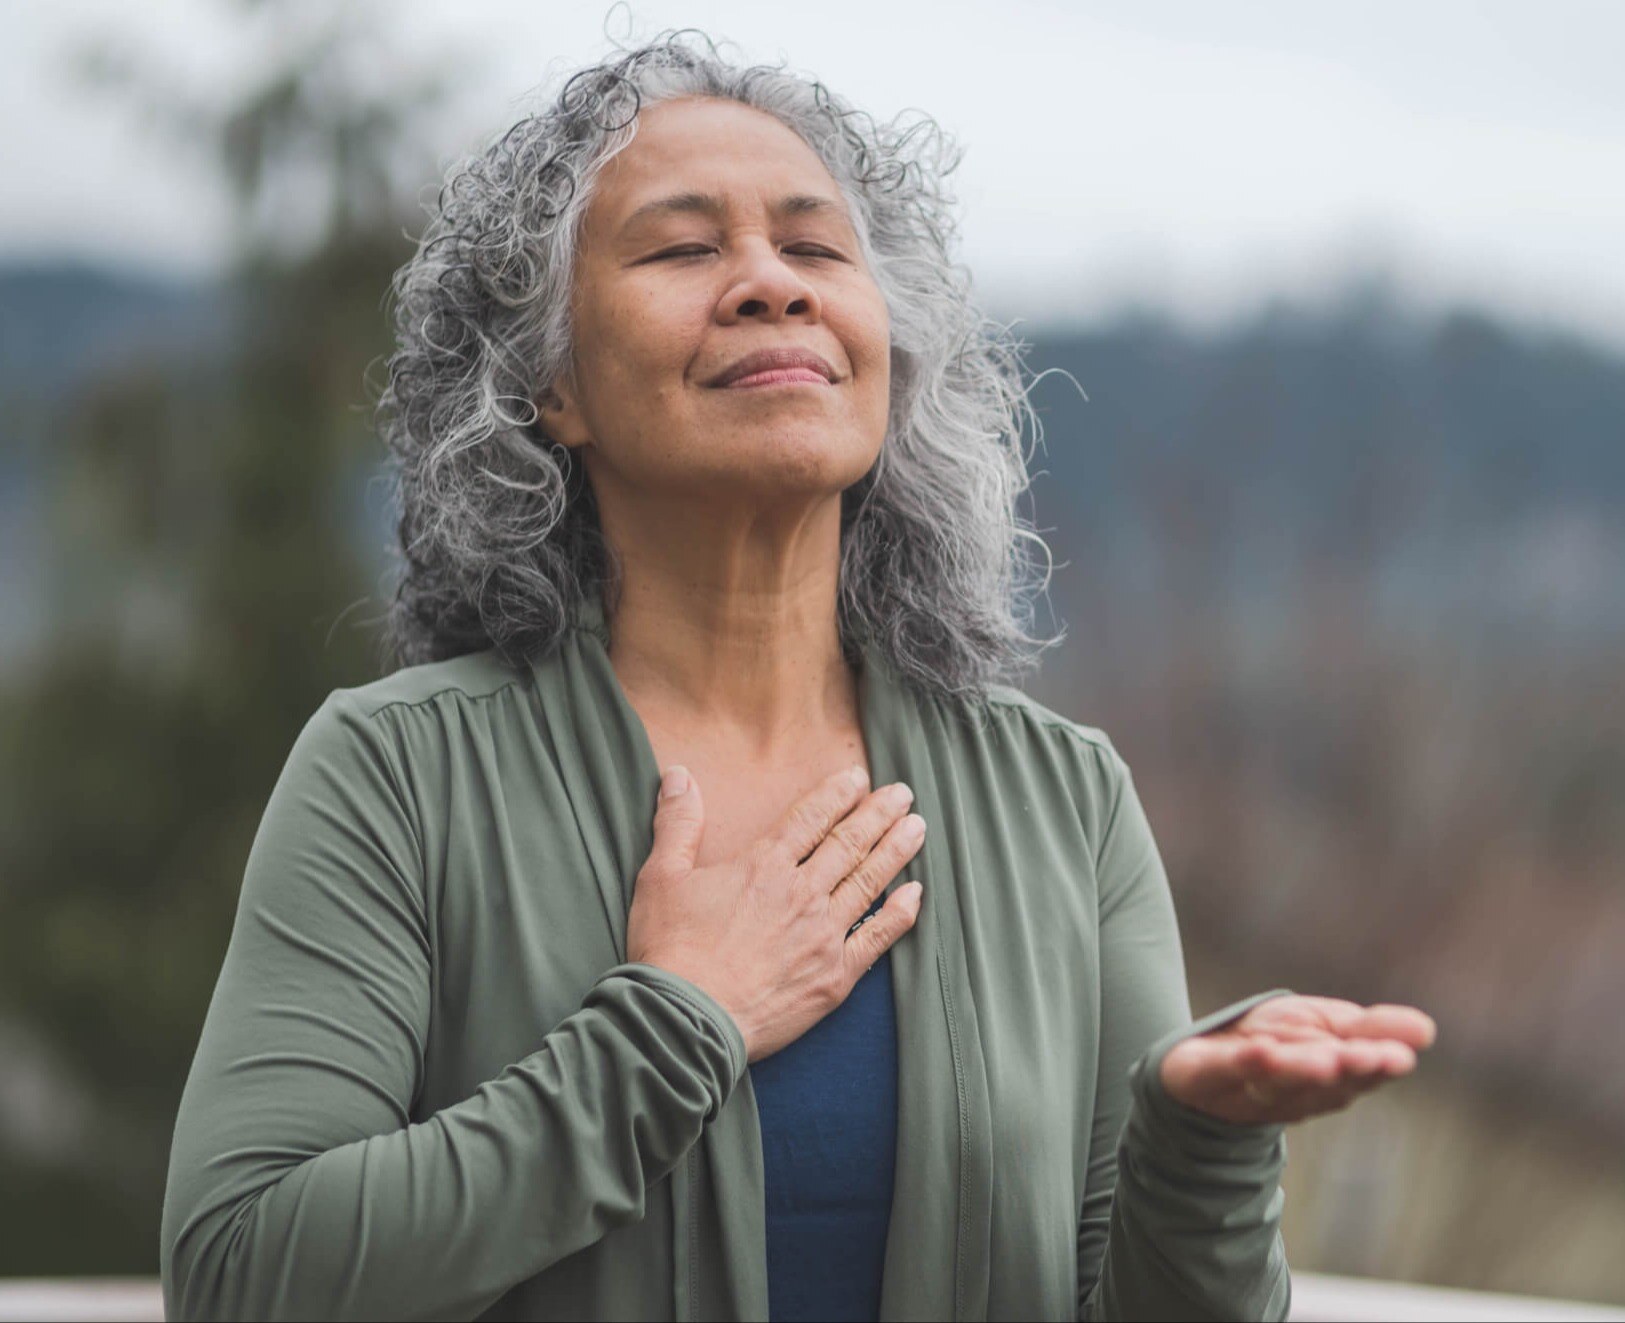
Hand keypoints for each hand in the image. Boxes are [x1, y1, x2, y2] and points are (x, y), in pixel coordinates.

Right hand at [627, 763, 925, 1061]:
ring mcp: (823, 935)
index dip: (837, 794)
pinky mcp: (834, 976)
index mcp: (763, 866)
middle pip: (849, 843)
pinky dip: (900, 914)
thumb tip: (679, 776)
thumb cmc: (670, 950)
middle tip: (903, 794)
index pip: (810, 818)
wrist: (686, 1020)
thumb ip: (678, 824)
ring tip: (918, 828)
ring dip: (896, 851)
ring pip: (869, 881)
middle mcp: (801, 893)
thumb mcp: (661, 877)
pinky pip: (877, 938)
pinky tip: (916, 895)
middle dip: (879, 814)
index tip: (859, 777)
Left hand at [1159, 995, 1437, 1124]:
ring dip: (1300, 1070)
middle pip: (1322, 1082)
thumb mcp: (1327, 1028)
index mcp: (1329, 1078)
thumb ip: (1371, 1031)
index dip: (1377, 1066)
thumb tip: (1426, 1030)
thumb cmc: (1276, 1045)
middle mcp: (1292, 1090)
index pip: (1359, 1073)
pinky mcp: (1203, 1076)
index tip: (1399, 1057)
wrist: (1200, 1064)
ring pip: (1276, 1082)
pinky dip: (1244, 1064)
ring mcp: (1246, 1087)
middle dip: (1346, 1070)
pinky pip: (1224, 1071)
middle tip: (1370, 1058)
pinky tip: (1262, 1052)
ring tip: (1324, 1057)